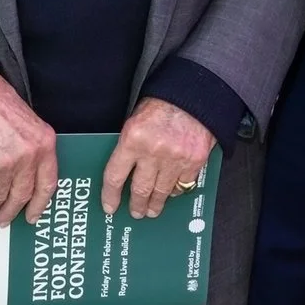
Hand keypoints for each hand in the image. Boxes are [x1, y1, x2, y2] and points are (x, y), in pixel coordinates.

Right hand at [0, 73, 58, 227]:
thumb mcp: (29, 121)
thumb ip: (32, 147)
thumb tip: (26, 173)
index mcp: (44, 144)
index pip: (48, 184)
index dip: (40, 204)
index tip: (33, 216)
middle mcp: (28, 156)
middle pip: (22, 195)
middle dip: (11, 212)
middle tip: (5, 220)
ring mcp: (5, 164)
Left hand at [100, 98, 215, 218]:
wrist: (194, 93)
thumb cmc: (163, 103)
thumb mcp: (135, 119)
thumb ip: (129, 145)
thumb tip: (123, 170)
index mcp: (133, 139)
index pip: (115, 176)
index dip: (110, 195)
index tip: (110, 206)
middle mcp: (153, 152)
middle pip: (140, 189)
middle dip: (136, 205)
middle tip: (135, 212)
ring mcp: (175, 159)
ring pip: (161, 192)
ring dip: (155, 204)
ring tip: (152, 210)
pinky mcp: (194, 162)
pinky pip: (182, 186)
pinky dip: (175, 191)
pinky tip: (171, 193)